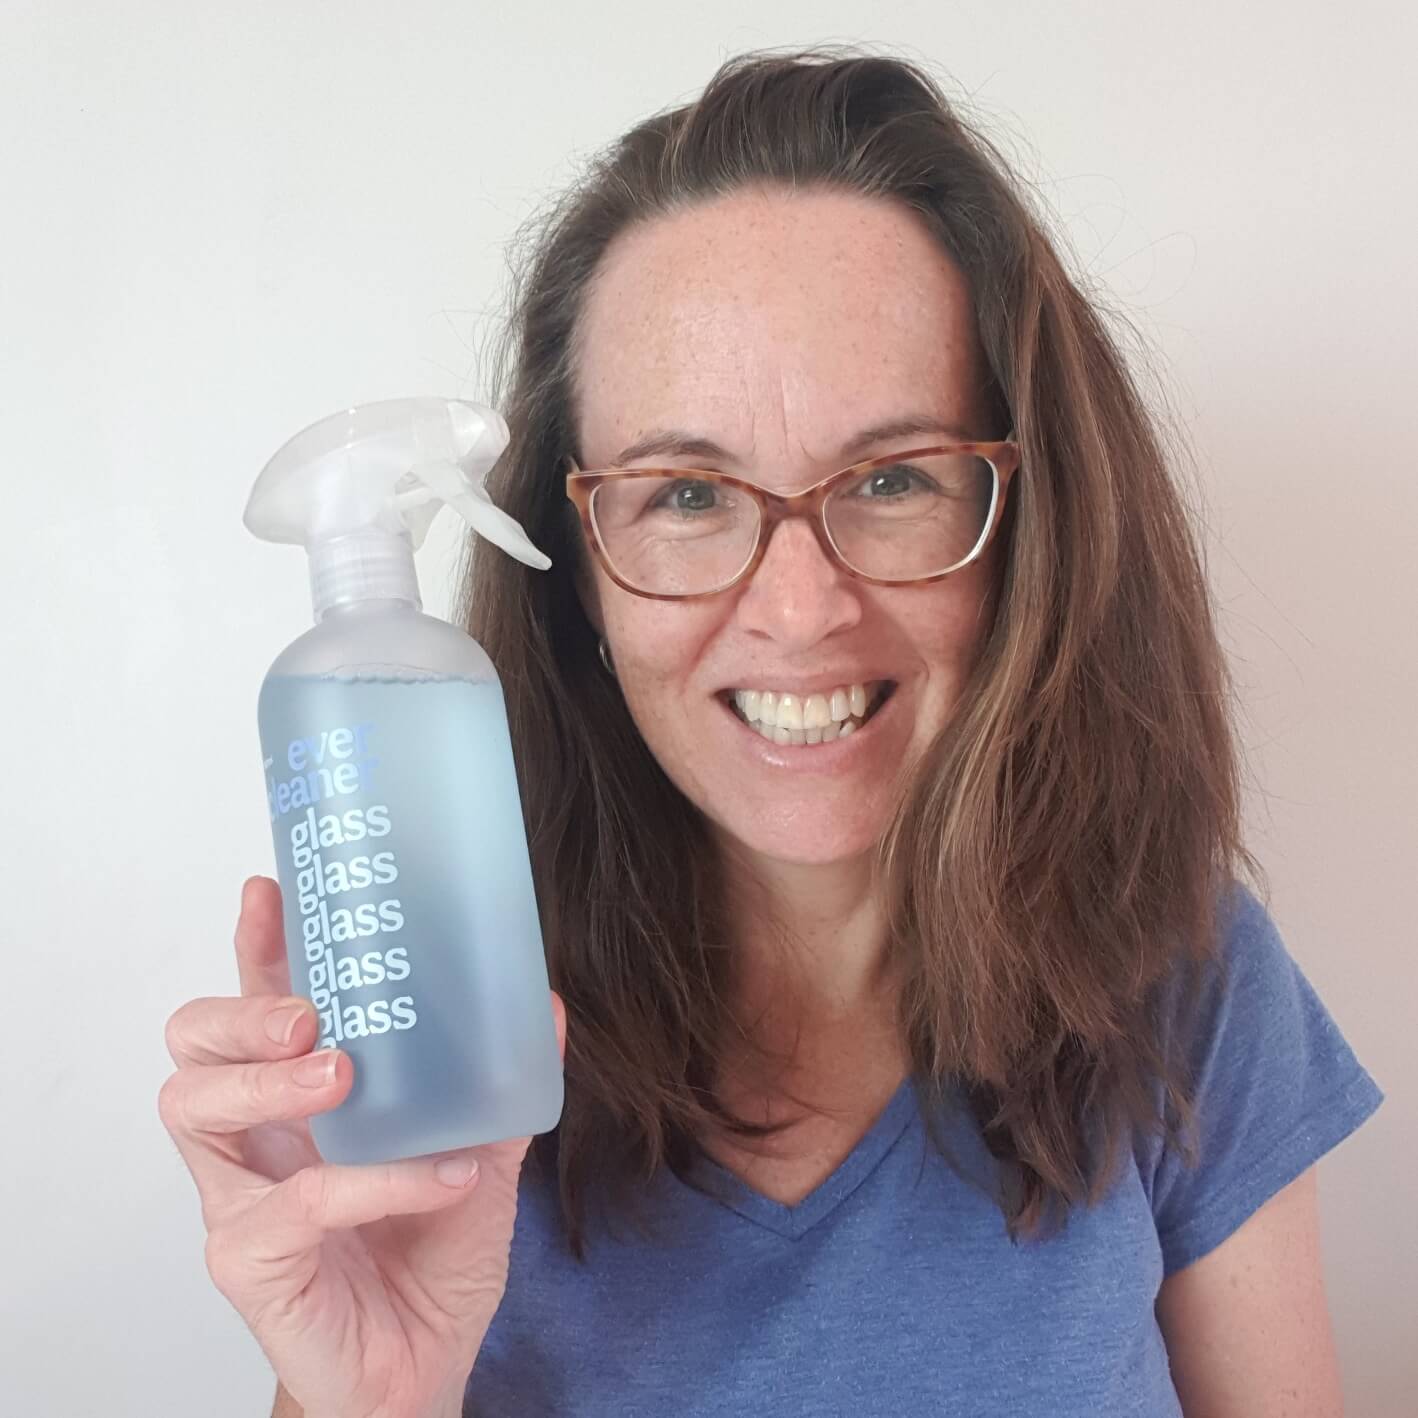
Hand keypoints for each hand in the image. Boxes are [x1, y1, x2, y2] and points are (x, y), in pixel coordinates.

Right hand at [159, 876, 564, 1417]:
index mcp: (300, 1098)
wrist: (422, 1367)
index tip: (272, 890)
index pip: (258, 1004)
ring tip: (340, 1073)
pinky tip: (442, 1175)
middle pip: (193, 1045)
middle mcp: (256, 1140)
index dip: (257, 946)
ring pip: (197, 1109)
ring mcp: (243, 1200)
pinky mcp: (253, 1262)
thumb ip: (499, 1086)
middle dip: (240, 1010)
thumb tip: (545, 1002)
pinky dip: (376, 1180)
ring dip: (270, 1082)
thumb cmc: (431, 1250)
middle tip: (309, 1014)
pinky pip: (299, 1203)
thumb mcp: (479, 1152)